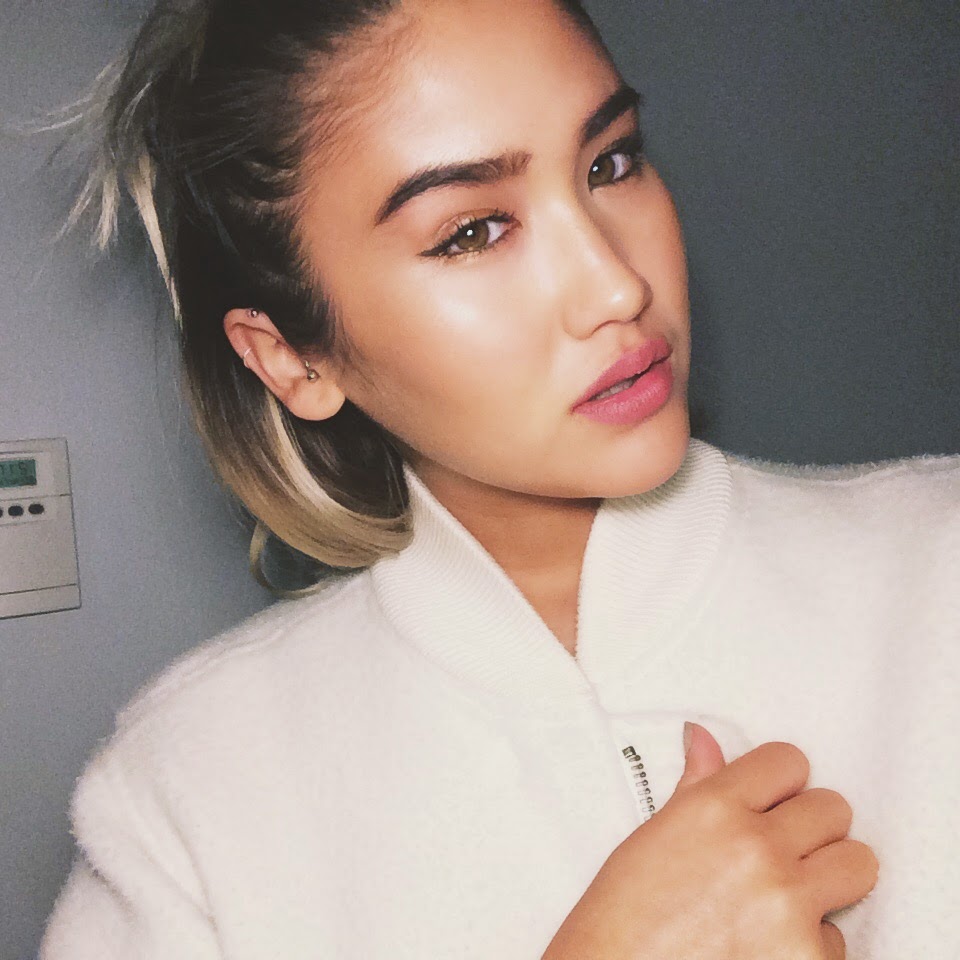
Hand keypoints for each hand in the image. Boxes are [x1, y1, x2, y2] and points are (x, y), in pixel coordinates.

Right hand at [542, 723, 877, 959]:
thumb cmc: (622, 921)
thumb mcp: (652, 839)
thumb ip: (695, 788)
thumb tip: (704, 740)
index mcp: (713, 808)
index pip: (787, 761)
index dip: (783, 782)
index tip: (777, 798)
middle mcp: (755, 848)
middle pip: (832, 809)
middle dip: (812, 828)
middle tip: (785, 851)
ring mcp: (787, 905)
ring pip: (857, 864)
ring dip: (831, 878)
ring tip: (792, 895)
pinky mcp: (808, 958)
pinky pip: (839, 937)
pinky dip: (813, 944)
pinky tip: (770, 946)